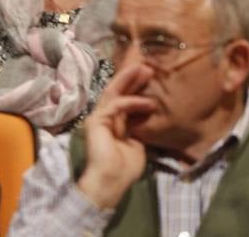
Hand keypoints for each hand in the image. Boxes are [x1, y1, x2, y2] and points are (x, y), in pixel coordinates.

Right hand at [76, 63, 157, 209]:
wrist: (111, 181)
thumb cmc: (124, 168)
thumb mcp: (137, 143)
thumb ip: (139, 128)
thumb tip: (148, 116)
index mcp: (114, 123)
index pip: (124, 101)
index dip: (136, 89)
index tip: (151, 79)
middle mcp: (104, 117)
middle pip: (117, 92)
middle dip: (132, 79)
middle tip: (147, 67)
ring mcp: (99, 117)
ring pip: (114, 92)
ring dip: (130, 80)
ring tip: (145, 71)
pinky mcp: (97, 120)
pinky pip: (116, 105)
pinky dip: (133, 102)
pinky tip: (148, 103)